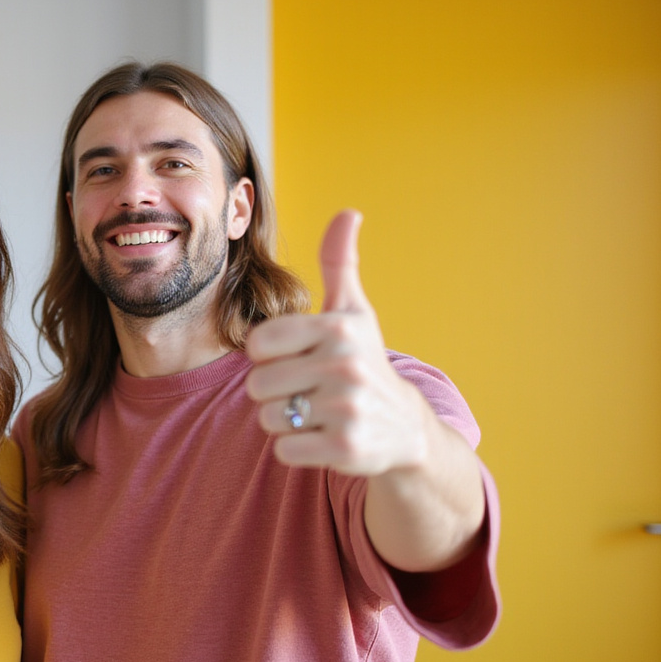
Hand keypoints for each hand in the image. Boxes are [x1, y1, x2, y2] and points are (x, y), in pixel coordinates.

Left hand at [244, 210, 431, 475]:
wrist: (405, 428)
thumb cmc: (364, 361)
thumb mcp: (354, 312)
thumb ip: (340, 262)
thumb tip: (348, 212)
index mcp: (337, 328)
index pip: (256, 344)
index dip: (268, 356)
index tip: (299, 357)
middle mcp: (344, 366)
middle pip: (257, 385)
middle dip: (275, 393)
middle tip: (309, 391)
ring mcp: (347, 409)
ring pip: (267, 418)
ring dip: (284, 422)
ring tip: (318, 413)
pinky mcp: (345, 449)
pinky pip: (283, 450)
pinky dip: (296, 449)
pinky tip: (324, 438)